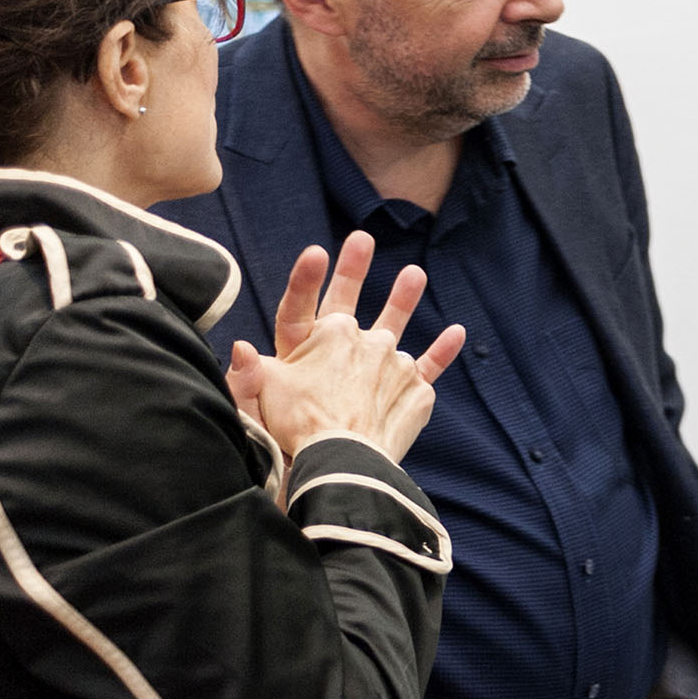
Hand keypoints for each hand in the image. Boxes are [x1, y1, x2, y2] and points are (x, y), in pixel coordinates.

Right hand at [227, 234, 465, 462]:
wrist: (344, 459)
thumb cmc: (299, 426)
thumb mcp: (264, 394)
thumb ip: (250, 370)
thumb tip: (239, 347)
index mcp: (326, 336)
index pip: (307, 301)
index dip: (307, 276)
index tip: (316, 250)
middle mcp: (364, 342)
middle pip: (356, 303)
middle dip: (354, 269)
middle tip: (361, 239)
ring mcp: (393, 364)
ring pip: (398, 328)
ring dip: (404, 299)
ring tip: (413, 274)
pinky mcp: (415, 389)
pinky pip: (433, 363)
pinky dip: (446, 348)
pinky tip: (457, 332)